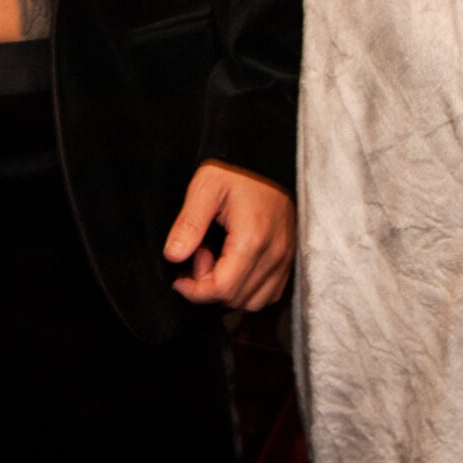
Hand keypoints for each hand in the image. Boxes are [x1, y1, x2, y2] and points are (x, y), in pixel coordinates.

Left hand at [163, 160, 295, 310]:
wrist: (269, 160)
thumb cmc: (238, 171)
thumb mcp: (206, 187)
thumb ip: (189, 224)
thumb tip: (174, 256)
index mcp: (252, 239)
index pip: (222, 289)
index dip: (195, 291)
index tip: (180, 278)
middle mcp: (274, 255)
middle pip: (236, 299)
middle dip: (209, 287)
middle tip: (200, 255)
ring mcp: (284, 259)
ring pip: (254, 302)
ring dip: (229, 290)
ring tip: (216, 259)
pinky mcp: (288, 260)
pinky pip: (269, 294)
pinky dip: (248, 290)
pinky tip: (234, 266)